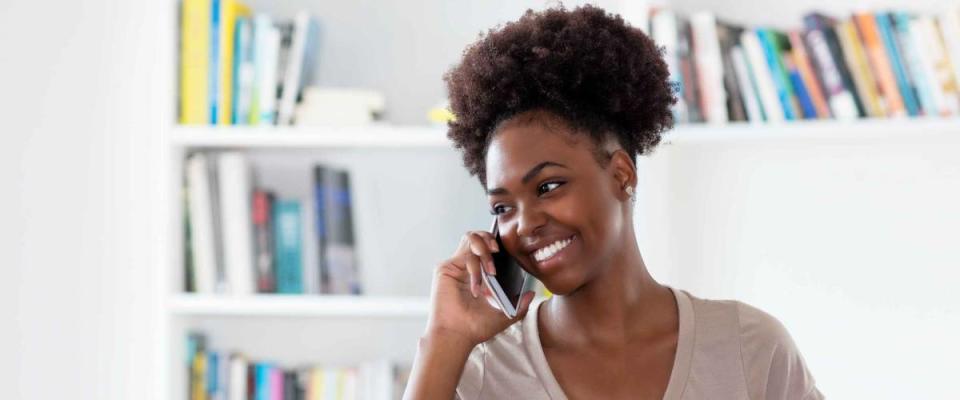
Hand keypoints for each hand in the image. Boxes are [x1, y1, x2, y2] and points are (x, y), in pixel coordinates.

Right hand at [424, 230, 535, 345]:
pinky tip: (477, 287)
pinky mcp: (445, 269)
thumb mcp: (505, 316)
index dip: (495, 242)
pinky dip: (475, 268)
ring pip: (470, 239)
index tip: (507, 251)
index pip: (486, 247)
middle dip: (489, 238)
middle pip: (477, 236)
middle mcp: (465, 267)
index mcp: (478, 274)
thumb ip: (520, 305)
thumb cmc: (475, 328)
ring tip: (491, 271)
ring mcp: (455, 266)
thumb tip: (531, 293)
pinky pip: (465, 256)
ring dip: (484, 251)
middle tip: (498, 251)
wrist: (457, 336)